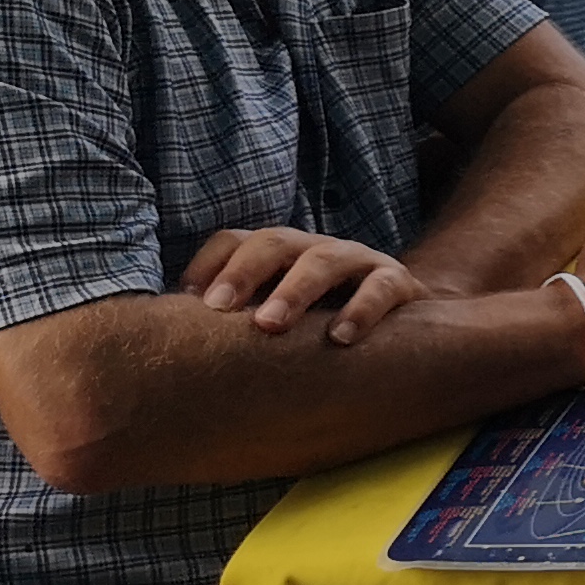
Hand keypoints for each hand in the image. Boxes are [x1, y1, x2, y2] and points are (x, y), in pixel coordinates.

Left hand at [183, 227, 427, 345]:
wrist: (410, 326)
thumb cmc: (324, 326)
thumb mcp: (279, 318)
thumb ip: (239, 323)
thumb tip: (175, 344)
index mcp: (280, 253)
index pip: (235, 240)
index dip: (209, 264)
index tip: (185, 300)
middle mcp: (314, 248)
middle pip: (274, 242)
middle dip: (243, 273)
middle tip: (217, 309)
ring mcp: (357, 260)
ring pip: (322, 261)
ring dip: (293, 291)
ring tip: (270, 326)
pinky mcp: (397, 282)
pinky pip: (379, 288)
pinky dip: (360, 310)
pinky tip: (340, 339)